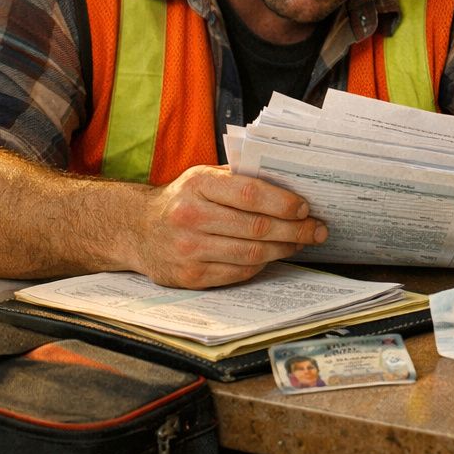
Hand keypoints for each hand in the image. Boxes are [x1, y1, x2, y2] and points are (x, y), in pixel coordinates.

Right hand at [132, 165, 327, 287]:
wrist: (137, 229)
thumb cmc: (184, 199)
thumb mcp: (205, 177)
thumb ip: (241, 178)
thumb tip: (292, 184)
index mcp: (198, 185)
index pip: (250, 193)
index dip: (283, 203)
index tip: (306, 208)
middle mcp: (190, 217)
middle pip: (256, 227)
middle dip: (295, 230)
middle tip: (317, 230)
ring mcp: (188, 249)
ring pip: (251, 253)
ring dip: (284, 249)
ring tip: (301, 242)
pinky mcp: (189, 276)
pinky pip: (238, 272)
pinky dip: (262, 264)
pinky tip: (273, 255)